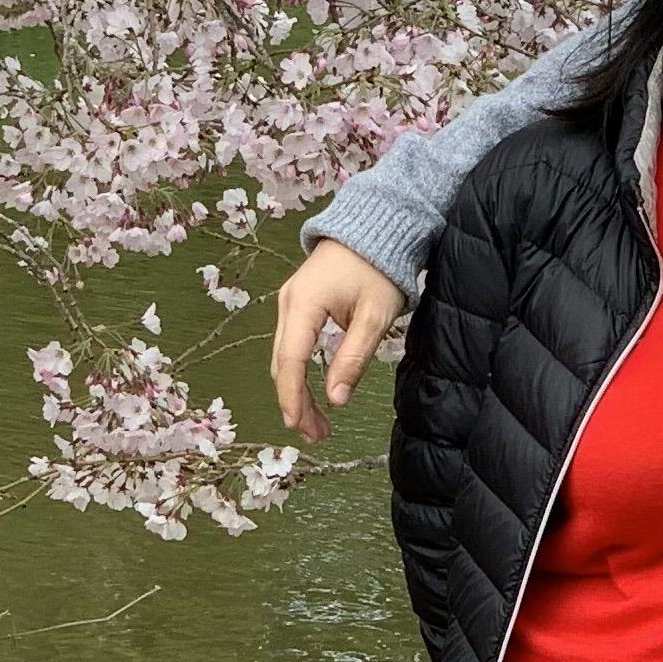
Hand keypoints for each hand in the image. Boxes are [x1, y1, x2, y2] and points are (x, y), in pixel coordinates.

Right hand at [269, 239, 408, 441]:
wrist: (374, 227)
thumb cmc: (379, 267)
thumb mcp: (375, 316)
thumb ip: (353, 358)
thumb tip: (336, 399)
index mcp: (303, 304)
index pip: (290, 361)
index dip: (292, 398)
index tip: (297, 426)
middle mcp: (288, 303)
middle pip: (283, 363)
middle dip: (296, 402)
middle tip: (316, 434)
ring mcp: (291, 302)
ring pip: (285, 356)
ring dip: (297, 390)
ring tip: (318, 423)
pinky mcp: (299, 304)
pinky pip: (292, 345)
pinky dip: (300, 372)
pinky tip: (314, 392)